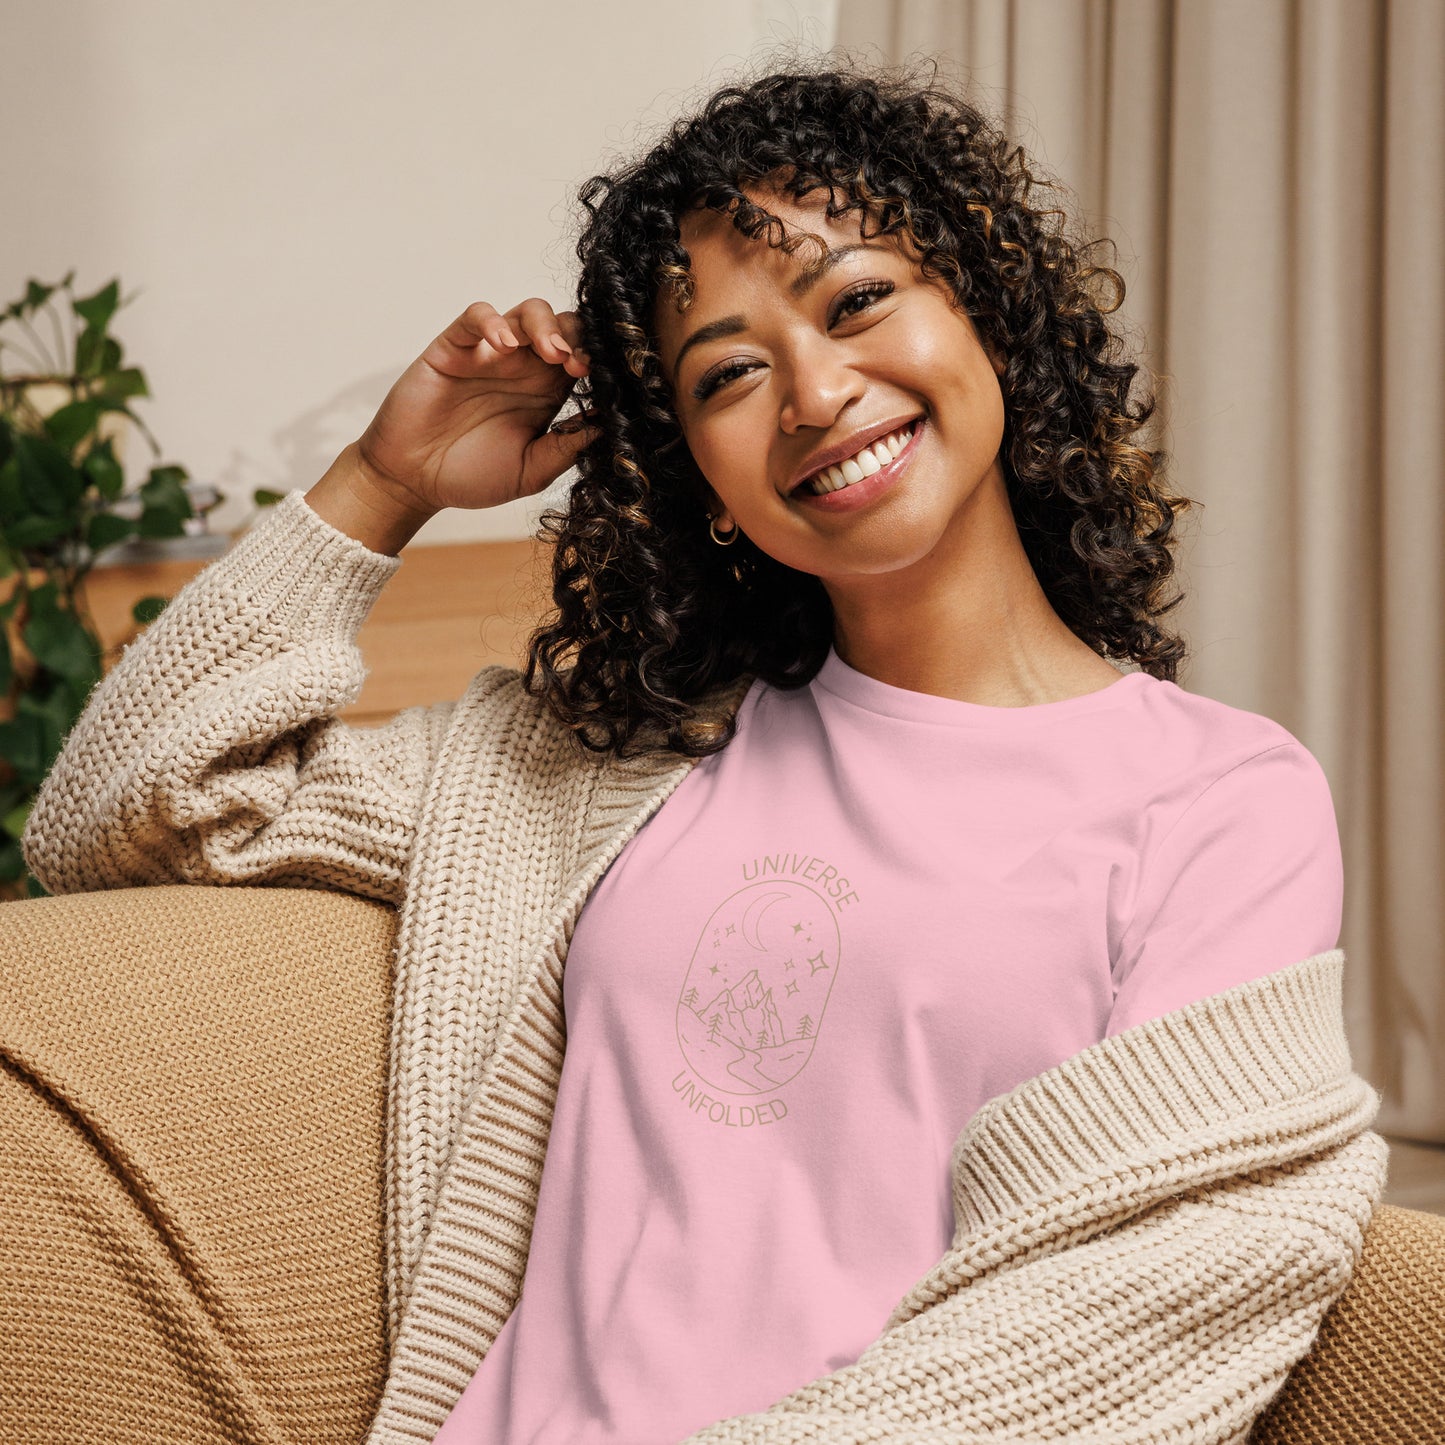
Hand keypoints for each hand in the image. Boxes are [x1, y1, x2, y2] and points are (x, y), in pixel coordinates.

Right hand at [353, 299, 598, 512]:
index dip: (596, 361)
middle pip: (563, 326)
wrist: (414, 481)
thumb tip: (607, 427)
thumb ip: (566, 449)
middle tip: (577, 364)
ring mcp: (489, 354)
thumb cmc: (471, 477)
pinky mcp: (454, 347)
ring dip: (545, 325)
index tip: (601, 380)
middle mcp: (523, 368)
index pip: (582, 358)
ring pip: (526, 312)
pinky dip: (492, 321)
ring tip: (551, 352)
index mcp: (546, 393)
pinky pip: (475, 316)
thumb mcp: (530, 472)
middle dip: (577, 337)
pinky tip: (503, 344)